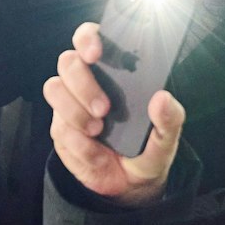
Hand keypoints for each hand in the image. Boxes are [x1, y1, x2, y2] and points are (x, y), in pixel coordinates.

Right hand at [43, 23, 184, 205]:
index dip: (88, 38)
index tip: (96, 53)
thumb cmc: (146, 150)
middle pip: (68, 61)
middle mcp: (86, 81)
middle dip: (83, 83)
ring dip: (75, 112)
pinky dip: (79, 143)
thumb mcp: (165, 138)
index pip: (91, 38)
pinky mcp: (61, 129)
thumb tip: (162, 98)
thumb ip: (170, 119)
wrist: (128, 186)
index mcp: (113, 71)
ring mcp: (69, 104)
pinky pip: (58, 127)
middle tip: (104, 108)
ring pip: (54, 88)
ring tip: (98, 130)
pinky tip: (95, 152)